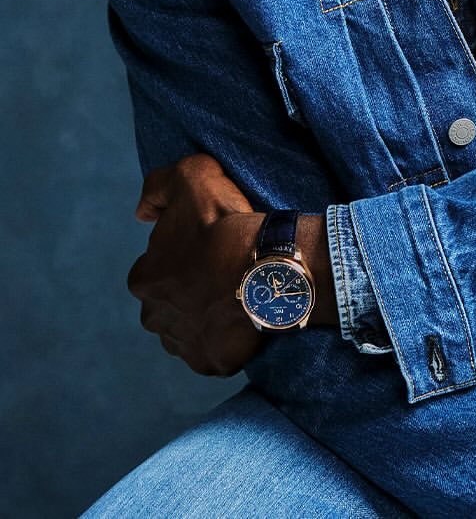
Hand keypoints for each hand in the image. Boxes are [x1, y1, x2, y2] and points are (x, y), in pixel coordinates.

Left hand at [127, 153, 262, 375]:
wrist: (266, 268)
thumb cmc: (225, 224)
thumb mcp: (190, 177)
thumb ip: (158, 186)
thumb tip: (143, 211)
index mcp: (142, 279)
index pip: (158, 264)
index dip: (185, 251)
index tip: (210, 243)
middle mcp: (154, 317)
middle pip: (170, 299)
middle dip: (190, 287)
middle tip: (224, 269)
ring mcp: (182, 344)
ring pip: (189, 326)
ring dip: (205, 313)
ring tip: (236, 291)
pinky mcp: (209, 363)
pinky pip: (213, 349)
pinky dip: (224, 336)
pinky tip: (243, 315)